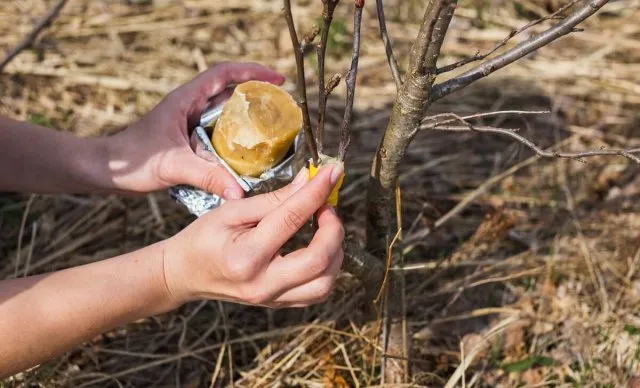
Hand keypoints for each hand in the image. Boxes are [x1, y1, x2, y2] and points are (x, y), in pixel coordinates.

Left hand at [105, 62, 284, 197]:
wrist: (108, 170)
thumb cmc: (133, 160)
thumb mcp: (174, 166)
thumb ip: (207, 176)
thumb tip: (239, 193)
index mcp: (186, 99)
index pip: (223, 74)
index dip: (252, 72)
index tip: (276, 79)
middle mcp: (189, 107)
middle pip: (229, 91)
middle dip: (256, 95)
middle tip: (280, 107)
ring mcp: (188, 122)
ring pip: (225, 113)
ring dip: (247, 117)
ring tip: (271, 128)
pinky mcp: (188, 139)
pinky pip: (218, 132)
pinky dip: (235, 138)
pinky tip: (247, 153)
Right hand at [162, 165, 344, 307]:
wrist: (184, 273)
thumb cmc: (203, 238)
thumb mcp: (232, 211)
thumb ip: (274, 199)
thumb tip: (308, 181)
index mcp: (245, 256)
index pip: (292, 219)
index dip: (317, 191)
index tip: (331, 172)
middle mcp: (262, 284)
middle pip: (319, 260)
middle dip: (333, 228)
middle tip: (326, 207)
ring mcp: (271, 299)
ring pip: (324, 284)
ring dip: (335, 252)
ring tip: (325, 228)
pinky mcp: (278, 304)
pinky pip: (316, 292)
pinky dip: (327, 268)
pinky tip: (319, 247)